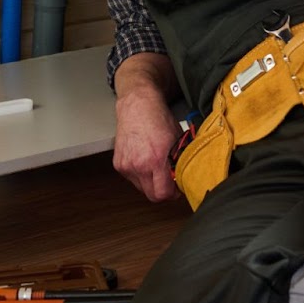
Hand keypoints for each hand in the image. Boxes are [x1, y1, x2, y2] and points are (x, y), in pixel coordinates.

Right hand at [112, 85, 181, 202]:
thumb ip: (180, 162)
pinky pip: (132, 179)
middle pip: (152, 196)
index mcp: (156, 159)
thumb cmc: (158, 119)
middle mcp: (139, 165)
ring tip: (155, 166)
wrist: (138, 106)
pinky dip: (139, 174)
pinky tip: (144, 160)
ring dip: (150, 182)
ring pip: (142, 188)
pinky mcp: (118, 164)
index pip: (163, 194)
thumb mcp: (177, 141)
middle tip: (168, 180)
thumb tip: (185, 178)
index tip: (176, 188)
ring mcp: (126, 165)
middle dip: (162, 190)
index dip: (172, 194)